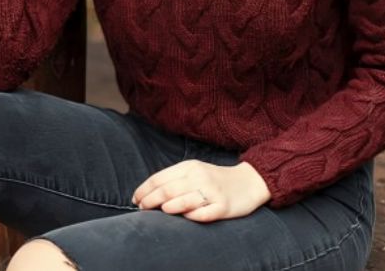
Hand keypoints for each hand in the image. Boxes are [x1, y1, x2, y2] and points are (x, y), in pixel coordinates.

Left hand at [131, 160, 270, 222]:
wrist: (248, 182)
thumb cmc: (214, 179)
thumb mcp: (194, 171)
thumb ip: (174, 179)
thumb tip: (147, 193)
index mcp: (189, 167)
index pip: (160, 178)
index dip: (144, 190)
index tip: (135, 199)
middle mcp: (200, 177)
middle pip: (167, 190)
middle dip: (150, 200)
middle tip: (142, 208)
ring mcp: (212, 192)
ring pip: (183, 201)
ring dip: (169, 208)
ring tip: (161, 211)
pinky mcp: (224, 207)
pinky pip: (203, 214)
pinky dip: (192, 216)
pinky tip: (186, 217)